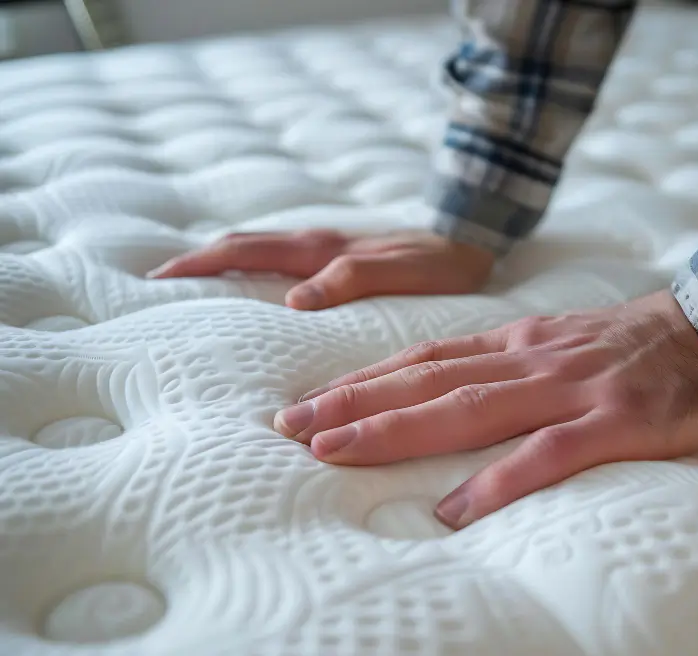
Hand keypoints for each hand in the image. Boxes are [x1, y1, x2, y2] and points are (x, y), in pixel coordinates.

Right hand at [147, 229, 494, 308]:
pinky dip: (253, 270)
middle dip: (199, 261)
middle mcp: (316, 246)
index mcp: (321, 249)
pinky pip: (283, 262)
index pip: (245, 250)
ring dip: (222, 263)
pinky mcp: (339, 259)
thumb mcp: (399, 274)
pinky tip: (251, 291)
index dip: (201, 263)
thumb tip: (293, 302)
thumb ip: (350, 280)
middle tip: (158, 286)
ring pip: (261, 251)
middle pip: (243, 247)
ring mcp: (326, 250)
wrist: (470, 243)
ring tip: (190, 289)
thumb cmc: (438, 263)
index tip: (158, 280)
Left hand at [274, 289, 697, 528]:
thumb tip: (452, 396)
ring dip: (398, 430)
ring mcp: (570, 388)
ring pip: (469, 409)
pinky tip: (455, 511)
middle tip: (290, 428)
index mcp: (518, 343)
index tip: (308, 402)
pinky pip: (548, 453)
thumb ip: (510, 364)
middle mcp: (530, 360)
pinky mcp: (613, 419)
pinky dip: (497, 480)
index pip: (425, 360)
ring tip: (336, 451)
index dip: (363, 381)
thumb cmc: (637, 344)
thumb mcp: (562, 341)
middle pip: (427, 382)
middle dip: (354, 404)